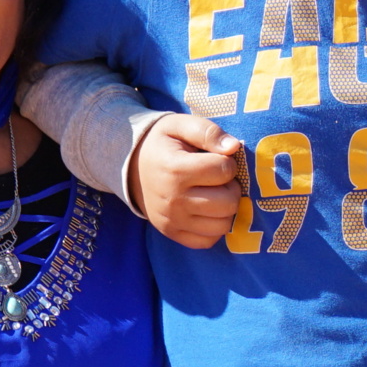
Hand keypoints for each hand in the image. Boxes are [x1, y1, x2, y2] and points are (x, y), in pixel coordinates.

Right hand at [131, 113, 245, 248]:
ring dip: (226, 208)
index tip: (215, 159)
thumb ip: (207, 132)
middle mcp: (172, 200)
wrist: (132, 167)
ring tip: (213, 194)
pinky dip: (214, 227)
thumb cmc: (163, 144)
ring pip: (223, 225)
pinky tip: (208, 211)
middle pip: (228, 202)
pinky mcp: (172, 233)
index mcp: (175, 170)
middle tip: (217, 179)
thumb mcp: (179, 126)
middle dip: (231, 187)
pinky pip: (208, 241)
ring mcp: (171, 221)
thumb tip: (233, 147)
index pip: (224, 170)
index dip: (227, 162)